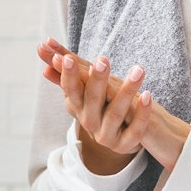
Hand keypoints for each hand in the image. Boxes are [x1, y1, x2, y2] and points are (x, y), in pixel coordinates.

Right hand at [41, 39, 190, 169]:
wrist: (123, 138)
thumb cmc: (101, 106)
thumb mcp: (84, 88)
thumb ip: (65, 69)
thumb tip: (42, 46)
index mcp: (79, 107)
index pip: (71, 90)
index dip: (69, 76)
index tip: (68, 58)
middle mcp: (90, 122)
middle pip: (92, 100)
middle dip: (97, 79)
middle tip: (103, 60)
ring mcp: (107, 135)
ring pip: (116, 113)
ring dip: (127, 90)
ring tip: (138, 69)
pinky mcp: (126, 145)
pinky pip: (135, 130)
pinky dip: (141, 112)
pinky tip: (147, 95)